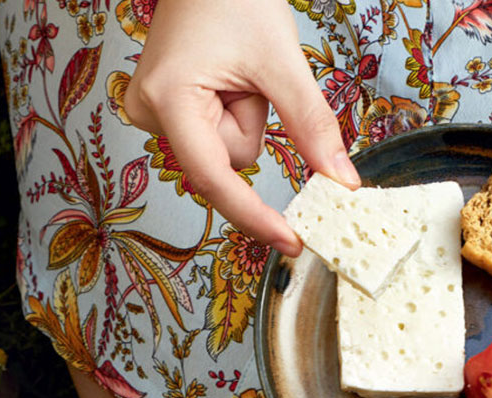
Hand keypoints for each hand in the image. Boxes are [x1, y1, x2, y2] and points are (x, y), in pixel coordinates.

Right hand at [124, 0, 360, 255]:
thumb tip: (341, 182)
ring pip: (227, 149)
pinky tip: (225, 76)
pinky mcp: (166, 110)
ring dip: (246, 115)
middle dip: (254, 122)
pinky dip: (234, 112)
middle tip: (249, 75)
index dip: (255, 215)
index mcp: (169, 100)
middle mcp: (150, 113)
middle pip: (229, 161)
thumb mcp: (283, 62)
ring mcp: (153, 112)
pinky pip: (216, 134)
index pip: (216, 179)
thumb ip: (313, 126)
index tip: (291, 242)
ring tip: (235, 68)